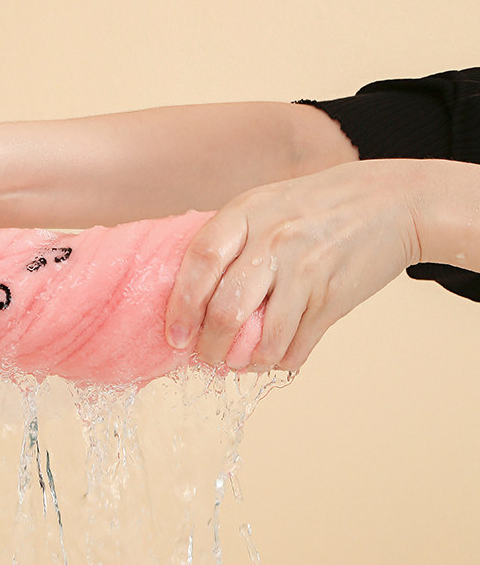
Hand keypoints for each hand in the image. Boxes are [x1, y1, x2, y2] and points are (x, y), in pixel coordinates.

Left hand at [164, 160, 421, 370]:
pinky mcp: (333, 298)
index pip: (200, 259)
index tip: (173, 335)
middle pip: (226, 308)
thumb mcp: (266, 202)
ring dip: (244, 362)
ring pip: (262, 337)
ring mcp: (306, 269)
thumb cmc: (316, 206)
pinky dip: (279, 360)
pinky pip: (296, 345)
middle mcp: (275, 239)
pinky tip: (273, 356)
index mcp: (248, 211)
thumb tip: (185, 290)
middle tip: (205, 356)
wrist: (392, 202)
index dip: (181, 303)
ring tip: (239, 362)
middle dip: (209, 346)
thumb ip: (230, 237)